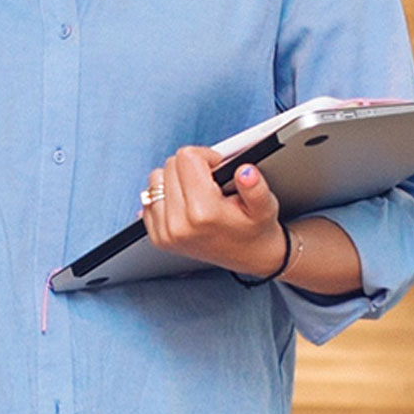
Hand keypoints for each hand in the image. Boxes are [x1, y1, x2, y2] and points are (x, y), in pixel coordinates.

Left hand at [141, 146, 288, 277]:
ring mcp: (165, 233)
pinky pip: (149, 198)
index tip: (218, 169)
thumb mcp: (265, 206)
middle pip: (170, 165)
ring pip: (156, 179)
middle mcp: (178, 224)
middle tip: (211, 184)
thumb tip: (246, 172)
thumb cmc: (256, 228)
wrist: (250, 256)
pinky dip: (165, 196)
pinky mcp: (158, 238)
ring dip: (175, 180)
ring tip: (198, 193)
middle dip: (191, 167)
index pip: (187, 157)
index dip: (206, 156)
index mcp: (203, 213)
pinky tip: (186, 204)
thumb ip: (255, 187)